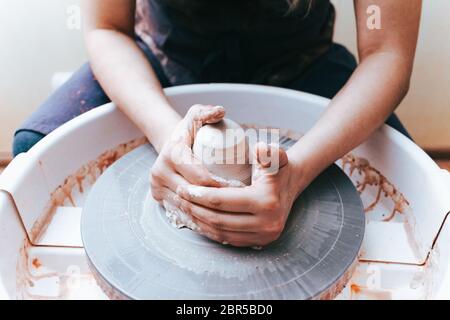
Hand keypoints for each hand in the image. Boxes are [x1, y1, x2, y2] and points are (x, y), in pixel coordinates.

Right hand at [150, 104, 235, 211]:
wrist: (169, 144)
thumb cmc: (190, 131)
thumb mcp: (197, 116)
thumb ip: (208, 111)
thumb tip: (220, 111)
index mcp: (172, 153)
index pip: (200, 176)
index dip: (221, 185)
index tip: (239, 189)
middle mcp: (159, 171)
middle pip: (193, 194)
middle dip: (216, 201)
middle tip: (237, 205)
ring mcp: (157, 186)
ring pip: (185, 206)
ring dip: (206, 213)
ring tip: (229, 214)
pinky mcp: (157, 197)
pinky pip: (178, 212)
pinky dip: (196, 218)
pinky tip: (213, 221)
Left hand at [174, 142, 305, 246]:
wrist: (292, 185)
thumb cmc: (278, 167)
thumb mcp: (276, 156)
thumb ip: (267, 152)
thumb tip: (258, 148)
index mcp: (266, 202)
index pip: (222, 200)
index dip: (199, 195)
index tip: (184, 187)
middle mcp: (266, 224)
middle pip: (218, 219)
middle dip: (194, 209)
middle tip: (179, 198)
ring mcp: (263, 236)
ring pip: (220, 232)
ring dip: (198, 222)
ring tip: (184, 208)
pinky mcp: (259, 243)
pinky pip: (228, 239)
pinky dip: (209, 231)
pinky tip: (198, 220)